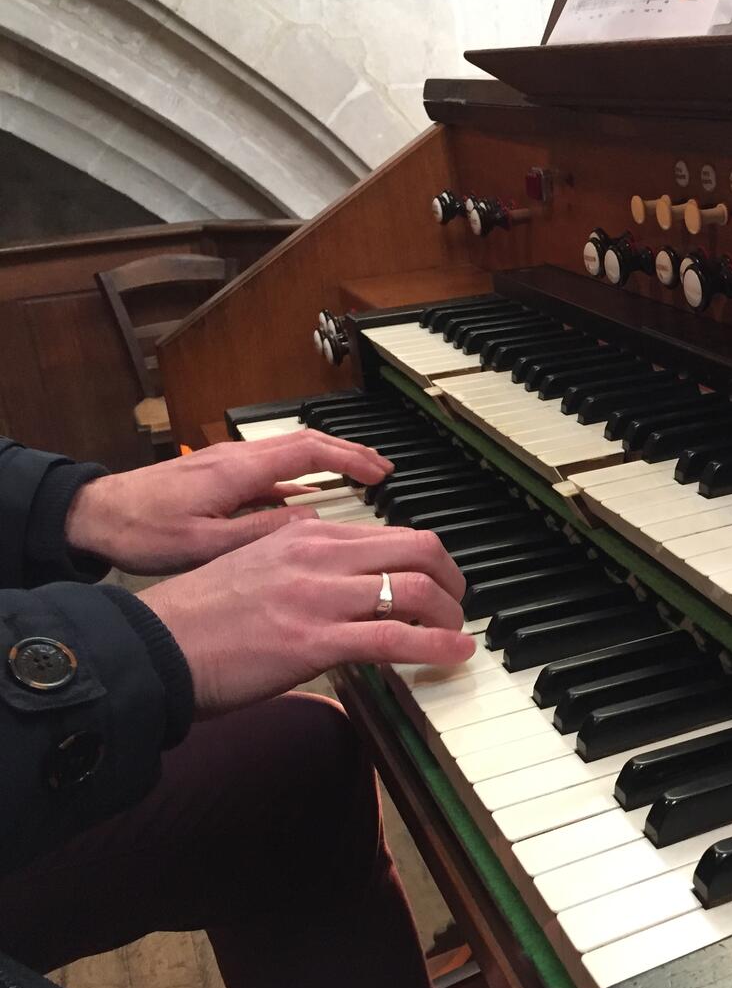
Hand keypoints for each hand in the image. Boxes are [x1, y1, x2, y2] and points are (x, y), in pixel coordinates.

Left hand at [66, 431, 392, 574]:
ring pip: (290, 453)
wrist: (93, 516)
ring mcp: (227, 464)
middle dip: (350, 454)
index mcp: (239, 469)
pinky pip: (270, 469)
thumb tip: (310, 520)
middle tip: (382, 472)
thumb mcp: (206, 544)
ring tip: (357, 481)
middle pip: (307, 443)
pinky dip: (300, 477)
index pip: (310, 450)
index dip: (352, 459)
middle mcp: (236, 457)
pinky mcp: (218, 475)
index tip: (381, 474)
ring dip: (328, 463)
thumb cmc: (139, 531)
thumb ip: (261, 532)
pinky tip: (309, 499)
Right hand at [138, 518, 475, 717]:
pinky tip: (454, 654)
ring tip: (456, 634)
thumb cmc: (200, 618)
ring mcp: (318, 597)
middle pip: (417, 549)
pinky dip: (435, 645)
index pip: (391, 534)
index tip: (438, 583)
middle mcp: (318, 556)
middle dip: (451, 578)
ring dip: (449, 614)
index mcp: (306, 535)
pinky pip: (393, 637)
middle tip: (457, 605)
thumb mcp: (258, 567)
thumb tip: (345, 582)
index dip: (427, 560)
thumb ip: (305, 566)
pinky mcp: (314, 641)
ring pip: (413, 588)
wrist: (153, 648)